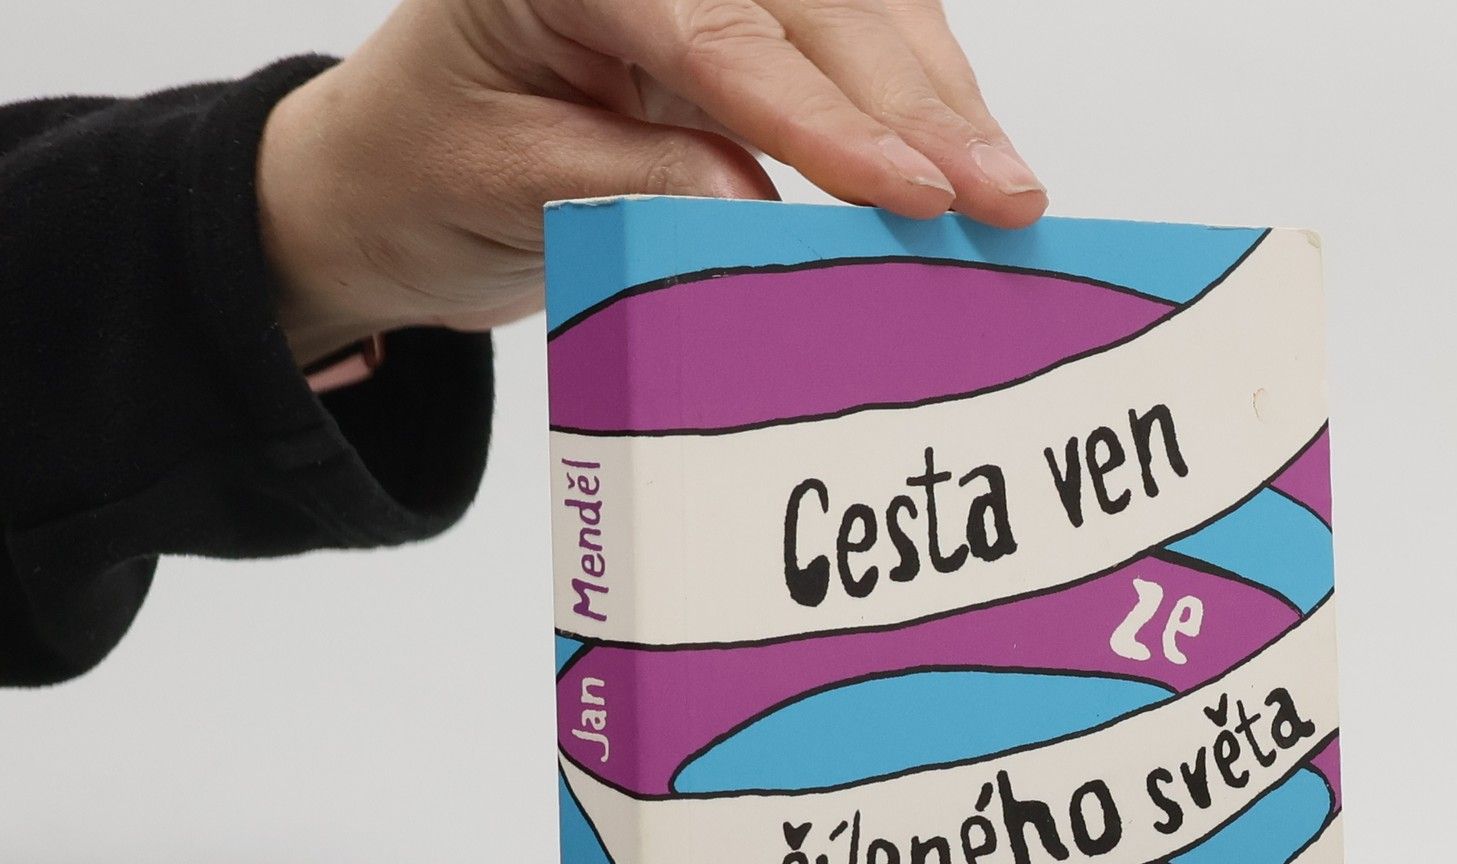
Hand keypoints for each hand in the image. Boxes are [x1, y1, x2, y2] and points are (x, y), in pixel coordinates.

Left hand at [257, 0, 1046, 366]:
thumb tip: (749, 197)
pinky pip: (847, 52)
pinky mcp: (738, 30)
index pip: (721, 34)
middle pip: (815, 10)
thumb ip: (626, 181)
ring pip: (856, 17)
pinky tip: (968, 158)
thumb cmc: (423, 165)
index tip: (911, 187)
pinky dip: (915, 105)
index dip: (828, 117)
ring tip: (1009, 188)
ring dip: (941, 103)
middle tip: (1003, 197)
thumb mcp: (502, 183)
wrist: (392, 172)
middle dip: (920, 107)